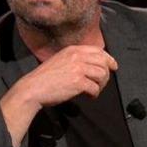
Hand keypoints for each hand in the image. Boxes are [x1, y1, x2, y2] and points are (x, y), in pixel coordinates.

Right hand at [0, 46, 118, 146]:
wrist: (33, 89)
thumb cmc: (46, 78)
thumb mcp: (61, 60)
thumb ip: (76, 59)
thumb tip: (94, 63)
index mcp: (73, 50)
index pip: (98, 51)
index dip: (109, 59)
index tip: (113, 66)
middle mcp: (77, 57)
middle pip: (104, 62)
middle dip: (107, 74)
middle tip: (102, 83)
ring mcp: (78, 69)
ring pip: (102, 75)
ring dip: (101, 85)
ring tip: (94, 90)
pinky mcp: (78, 82)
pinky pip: (95, 88)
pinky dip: (95, 94)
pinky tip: (89, 96)